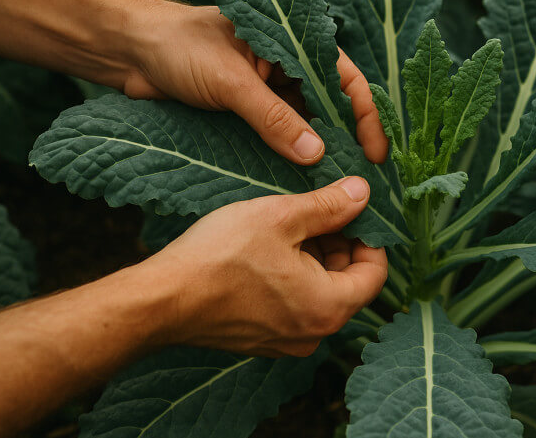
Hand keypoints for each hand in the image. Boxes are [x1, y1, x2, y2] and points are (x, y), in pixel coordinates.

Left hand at [122, 2, 387, 164]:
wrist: (127, 52)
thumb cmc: (178, 46)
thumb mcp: (230, 81)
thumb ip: (272, 117)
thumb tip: (315, 155)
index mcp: (292, 43)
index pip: (345, 78)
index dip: (365, 115)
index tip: (375, 153)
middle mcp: (287, 68)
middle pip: (331, 107)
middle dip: (348, 141)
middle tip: (361, 180)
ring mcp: (268, 93)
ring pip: (306, 126)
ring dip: (319, 154)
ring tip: (334, 188)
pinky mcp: (247, 114)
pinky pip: (278, 138)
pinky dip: (289, 159)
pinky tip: (299, 183)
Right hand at [140, 177, 386, 356]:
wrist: (160, 301)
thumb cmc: (221, 257)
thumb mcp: (282, 217)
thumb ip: (329, 206)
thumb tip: (363, 193)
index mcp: (329, 308)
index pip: (375, 273)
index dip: (369, 236)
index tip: (352, 210)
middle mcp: (314, 334)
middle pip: (348, 282)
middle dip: (338, 244)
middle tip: (316, 211)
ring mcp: (286, 342)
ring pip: (319, 292)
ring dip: (313, 258)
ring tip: (287, 225)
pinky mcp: (262, 340)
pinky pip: (294, 305)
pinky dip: (291, 277)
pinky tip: (266, 250)